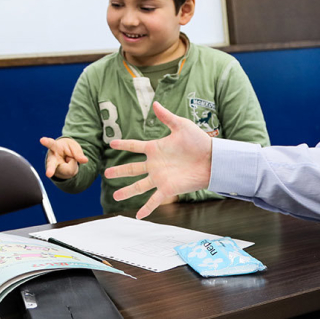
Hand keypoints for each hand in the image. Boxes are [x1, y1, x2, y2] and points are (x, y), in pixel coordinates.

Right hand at [40, 136, 87, 179]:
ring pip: (66, 170)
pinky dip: (73, 168)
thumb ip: (78, 153)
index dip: (46, 142)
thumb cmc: (67, 148)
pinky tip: (69, 165)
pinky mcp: (60, 174)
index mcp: (55, 147)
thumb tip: (84, 160)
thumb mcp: (73, 147)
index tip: (42, 140)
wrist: (64, 156)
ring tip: (70, 161)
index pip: (51, 144)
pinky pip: (71, 172)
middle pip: (51, 164)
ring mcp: (56, 168)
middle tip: (48, 174)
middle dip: (50, 170)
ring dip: (71, 167)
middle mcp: (53, 158)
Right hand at [104, 102, 211, 218]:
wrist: (213, 160)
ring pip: (139, 186)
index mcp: (156, 148)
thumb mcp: (181, 126)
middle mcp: (155, 164)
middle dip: (119, 171)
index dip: (123, 144)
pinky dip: (146, 208)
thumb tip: (155, 103)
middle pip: (132, 168)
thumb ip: (166, 117)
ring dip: (127, 191)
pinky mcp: (168, 189)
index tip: (111, 143)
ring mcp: (160, 177)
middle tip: (106, 173)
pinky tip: (138, 216)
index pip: (135, 146)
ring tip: (115, 196)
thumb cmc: (199, 142)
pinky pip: (154, 200)